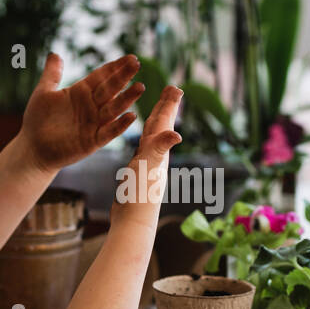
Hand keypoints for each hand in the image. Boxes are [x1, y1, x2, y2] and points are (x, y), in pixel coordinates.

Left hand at [20, 53, 144, 173]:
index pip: (101, 76)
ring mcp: (93, 123)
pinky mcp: (92, 141)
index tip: (130, 57)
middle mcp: (91, 106)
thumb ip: (52, 74)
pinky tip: (131, 116)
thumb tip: (55, 54)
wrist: (33, 148)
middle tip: (136, 63)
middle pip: (110, 89)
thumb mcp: (44, 93)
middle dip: (123, 76)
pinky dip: (120, 125)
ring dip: (127, 99)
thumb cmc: (37, 120)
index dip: (114, 67)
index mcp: (81, 92)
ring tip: (140, 87)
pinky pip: (109, 132)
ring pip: (113, 108)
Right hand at [110, 84, 183, 229]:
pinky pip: (142, 149)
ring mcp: (148, 164)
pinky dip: (144, 140)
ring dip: (156, 121)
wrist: (133, 222)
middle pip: (161, 125)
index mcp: (157, 150)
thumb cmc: (140, 195)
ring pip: (153, 137)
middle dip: (166, 107)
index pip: (163, 121)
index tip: (176, 87)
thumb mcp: (149, 166)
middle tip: (173, 89)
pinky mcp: (139, 173)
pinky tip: (142, 143)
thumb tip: (176, 134)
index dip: (169, 104)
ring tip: (158, 110)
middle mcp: (155, 155)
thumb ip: (159, 147)